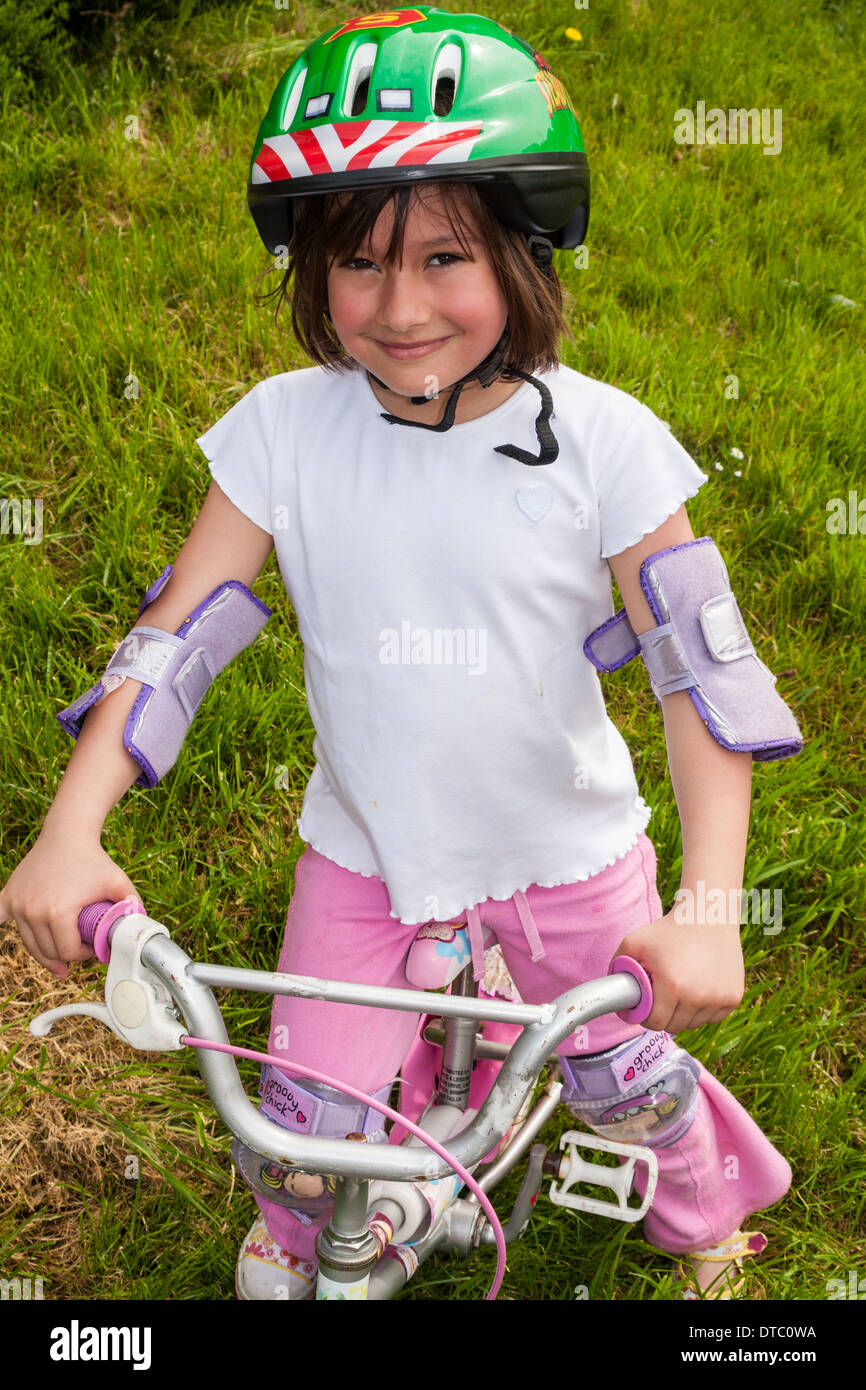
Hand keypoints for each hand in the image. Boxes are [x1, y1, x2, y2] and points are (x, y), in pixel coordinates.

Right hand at [0, 829, 138, 978]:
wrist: (67, 834)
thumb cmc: (93, 859)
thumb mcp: (118, 882)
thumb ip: (133, 905)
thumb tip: (141, 927)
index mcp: (57, 913)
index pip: (67, 952)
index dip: (82, 955)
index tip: (91, 948)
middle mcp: (32, 911)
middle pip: (47, 952)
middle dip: (64, 956)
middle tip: (78, 950)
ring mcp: (16, 904)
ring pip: (29, 943)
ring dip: (44, 952)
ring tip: (58, 960)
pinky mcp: (8, 896)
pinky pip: (0, 918)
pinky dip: (4, 928)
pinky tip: (16, 935)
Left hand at [615, 908, 744, 1033]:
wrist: (709, 915)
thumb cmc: (669, 929)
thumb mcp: (634, 942)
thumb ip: (618, 967)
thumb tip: (613, 994)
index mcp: (673, 986)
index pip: (655, 1023)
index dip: (646, 1017)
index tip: (646, 1006)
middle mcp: (699, 997)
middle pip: (674, 1026)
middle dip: (664, 1015)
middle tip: (662, 995)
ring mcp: (719, 999)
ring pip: (694, 1023)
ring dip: (684, 1012)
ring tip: (681, 987)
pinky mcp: (734, 998)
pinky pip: (712, 1017)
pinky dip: (703, 1008)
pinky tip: (699, 986)